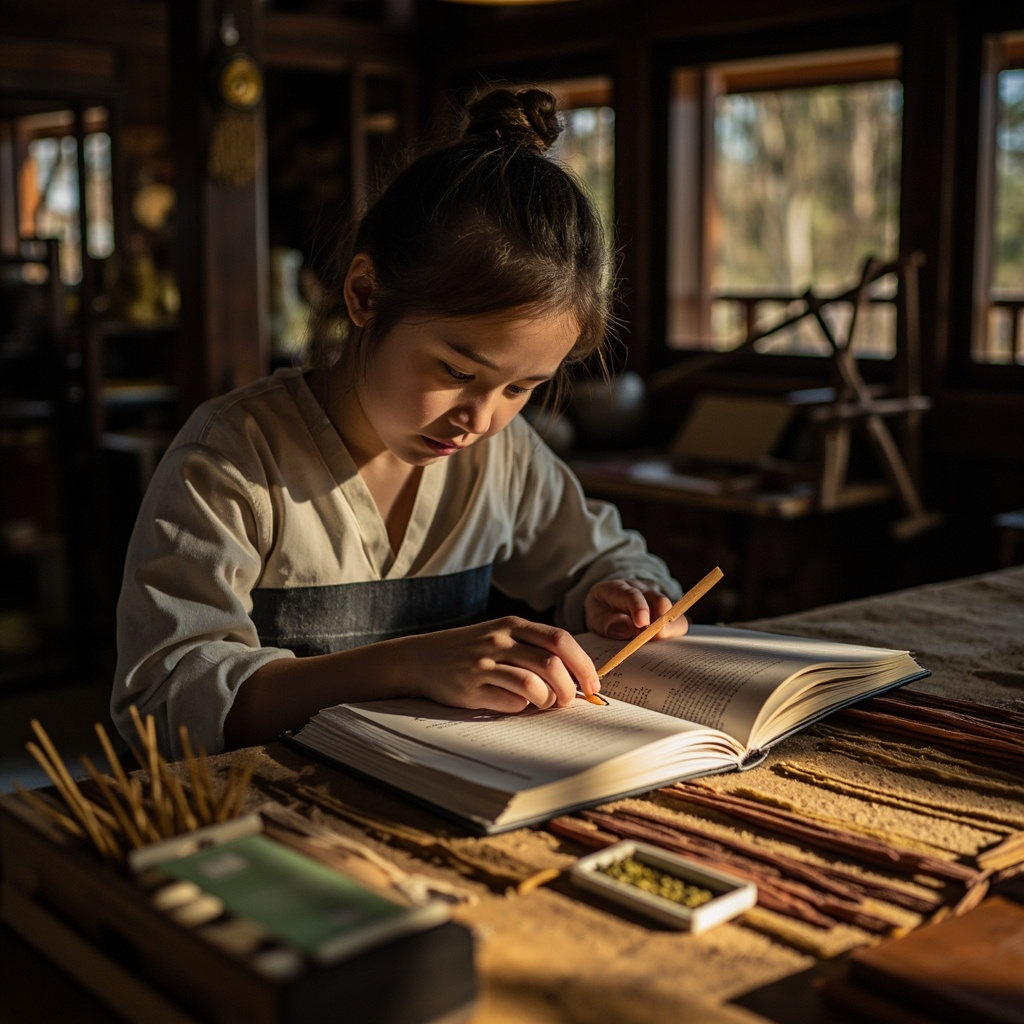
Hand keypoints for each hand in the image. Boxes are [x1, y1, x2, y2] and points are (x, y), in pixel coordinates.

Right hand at [395, 616, 600, 712]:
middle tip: (570, 700)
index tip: (593, 685)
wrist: (420, 658)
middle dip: (570, 687)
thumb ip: (534, 648)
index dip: (583, 664)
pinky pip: (510, 702)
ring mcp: (485, 663)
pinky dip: (522, 708)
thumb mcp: (501, 636)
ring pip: (534, 683)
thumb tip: (576, 676)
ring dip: (548, 700)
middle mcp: (500, 640)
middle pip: (552, 663)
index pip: (560, 639)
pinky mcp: (472, 688)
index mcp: (513, 624)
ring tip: (545, 704)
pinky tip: (516, 705)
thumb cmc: (470, 650)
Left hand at [584, 579, 689, 641]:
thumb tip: (627, 628)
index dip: (639, 608)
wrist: (611, 607)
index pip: (632, 595)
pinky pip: (678, 625)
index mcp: (619, 589)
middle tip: (655, 638)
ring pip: (674, 614)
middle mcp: (643, 591)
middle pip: (659, 601)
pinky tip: (666, 649)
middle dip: (660, 620)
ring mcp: (659, 603)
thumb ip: (606, 622)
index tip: (642, 623)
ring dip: (669, 631)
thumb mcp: (595, 616)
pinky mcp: (669, 616)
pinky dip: (674, 637)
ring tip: (659, 646)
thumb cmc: (602, 612)